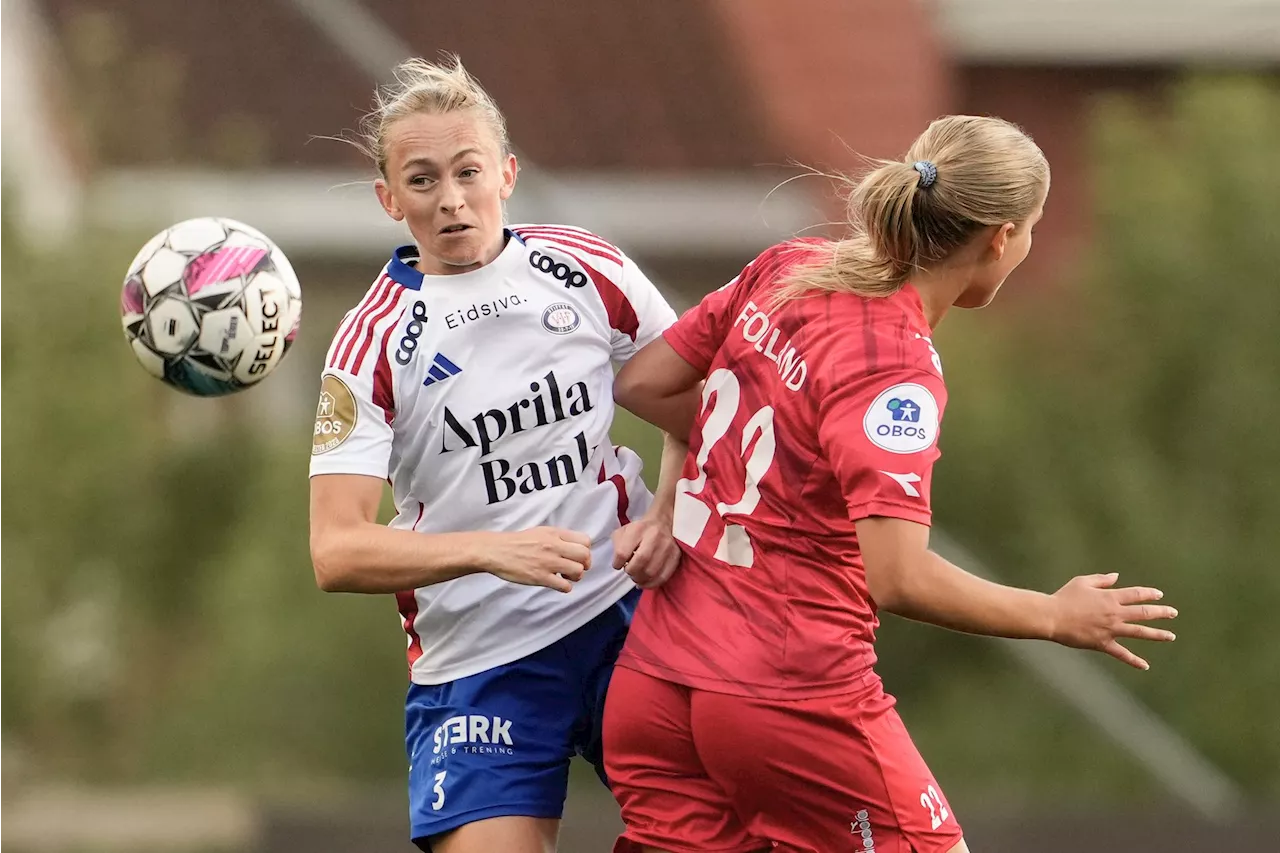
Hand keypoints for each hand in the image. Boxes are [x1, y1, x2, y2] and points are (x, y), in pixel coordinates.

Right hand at [482, 527, 591, 592]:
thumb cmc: (517, 542)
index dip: (585, 550)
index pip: (585, 541)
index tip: (578, 556)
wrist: (496, 551)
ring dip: (575, 577)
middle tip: (575, 568)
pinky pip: (564, 586)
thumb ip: (558, 538)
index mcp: (555, 534)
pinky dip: (565, 587)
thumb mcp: (541, 532)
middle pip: (584, 556)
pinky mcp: (541, 577)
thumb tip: (574, 547)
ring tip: (565, 577)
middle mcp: (554, 546)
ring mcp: (548, 562)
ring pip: (578, 571)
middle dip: (584, 564)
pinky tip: (557, 584)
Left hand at [612, 512, 680, 589]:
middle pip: (640, 562)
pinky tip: (645, 582)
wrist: (663, 523)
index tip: (618, 565)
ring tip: (636, 576)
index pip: (623, 552)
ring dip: (640, 579)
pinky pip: (663, 577)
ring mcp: (667, 547)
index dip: (617, 563)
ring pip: (651, 572)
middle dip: (631, 572)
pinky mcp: (675, 556)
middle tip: (629, 571)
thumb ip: (617, 545)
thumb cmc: (640, 530)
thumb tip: (620, 563)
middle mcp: (654, 536)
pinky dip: (651, 584)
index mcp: (638, 529)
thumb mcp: (623, 531)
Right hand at [1049, 573, 1177, 669]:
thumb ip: (1101, 579)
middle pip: (1143, 612)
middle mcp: (1114, 613)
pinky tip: (1145, 665)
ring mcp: (1111, 629)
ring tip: (1171, 636)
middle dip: (1161, 612)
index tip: (1159, 595)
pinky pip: (1122, 653)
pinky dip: (1133, 660)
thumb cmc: (1064, 597)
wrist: (1052, 617)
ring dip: (1157, 634)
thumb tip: (1116, 576)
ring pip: (1139, 632)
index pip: (1136, 594)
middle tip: (1173, 613)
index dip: (1149, 594)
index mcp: (1110, 597)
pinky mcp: (1103, 643)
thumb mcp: (1082, 582)